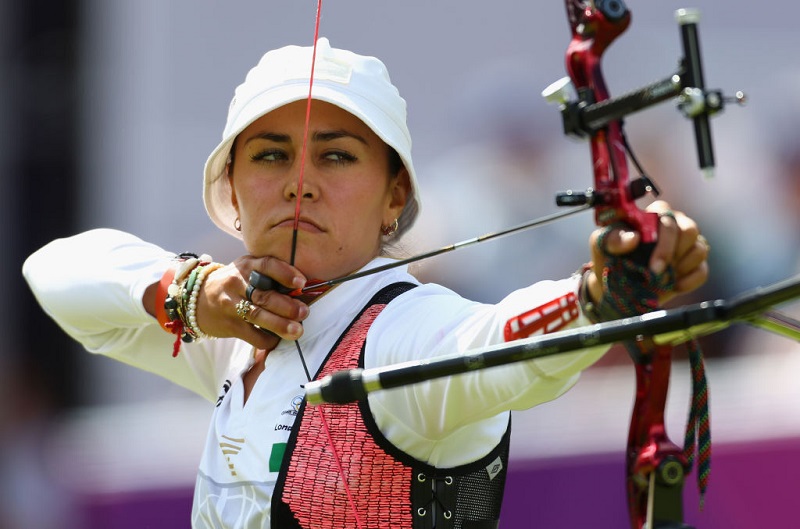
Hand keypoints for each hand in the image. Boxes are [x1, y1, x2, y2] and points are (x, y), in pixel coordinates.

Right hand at [196, 256, 308, 350]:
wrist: (196, 298)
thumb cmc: (232, 283)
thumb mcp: (245, 269)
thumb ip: (267, 274)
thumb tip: (301, 289)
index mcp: (246, 265)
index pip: (267, 265)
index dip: (285, 273)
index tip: (302, 283)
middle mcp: (236, 283)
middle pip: (264, 295)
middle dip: (287, 305)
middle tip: (304, 312)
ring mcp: (230, 305)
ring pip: (257, 316)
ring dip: (280, 324)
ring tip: (297, 330)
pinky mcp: (229, 325)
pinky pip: (252, 335)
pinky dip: (267, 339)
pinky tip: (277, 339)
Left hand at [585, 200, 709, 306]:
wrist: (614, 283)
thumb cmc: (609, 256)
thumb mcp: (601, 245)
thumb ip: (612, 238)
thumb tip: (633, 238)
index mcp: (652, 215)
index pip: (668, 218)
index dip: (665, 242)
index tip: (653, 266)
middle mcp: (673, 224)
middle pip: (690, 229)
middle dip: (674, 254)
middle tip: (656, 271)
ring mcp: (686, 244)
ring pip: (700, 248)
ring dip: (682, 266)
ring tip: (662, 277)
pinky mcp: (693, 264)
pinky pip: (703, 269)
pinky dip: (691, 280)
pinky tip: (675, 286)